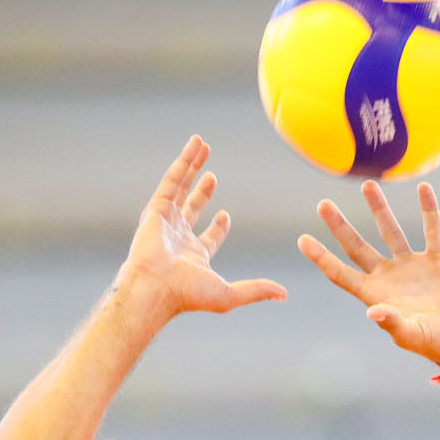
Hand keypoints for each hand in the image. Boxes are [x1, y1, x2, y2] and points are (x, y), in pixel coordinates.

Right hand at [117, 135, 287, 319]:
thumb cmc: (187, 295)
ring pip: (180, 187)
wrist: (155, 288)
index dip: (218, 226)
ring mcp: (166, 221)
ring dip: (192, 166)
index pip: (208, 237)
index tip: (225, 215)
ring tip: (202, 146)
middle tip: (212, 176)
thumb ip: (256, 290)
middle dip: (201, 191)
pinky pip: (172, 179)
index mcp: (194, 258)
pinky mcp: (156, 208)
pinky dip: (184, 161)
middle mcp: (178, 238)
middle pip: (192, 207)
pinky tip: (196, 144)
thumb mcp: (229, 294)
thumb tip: (284, 295)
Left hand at [298, 180, 439, 373]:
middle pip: (357, 246)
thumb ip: (392, 322)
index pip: (340, 273)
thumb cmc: (437, 345)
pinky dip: (429, 210)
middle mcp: (389, 277)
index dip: (321, 257)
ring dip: (379, 208)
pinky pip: (432, 230)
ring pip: (391, 231)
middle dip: (340, 226)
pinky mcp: (438, 261)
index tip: (302, 239)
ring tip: (368, 185)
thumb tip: (372, 311)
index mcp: (376, 295)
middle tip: (323, 203)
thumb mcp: (412, 335)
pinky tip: (423, 188)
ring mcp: (412, 267)